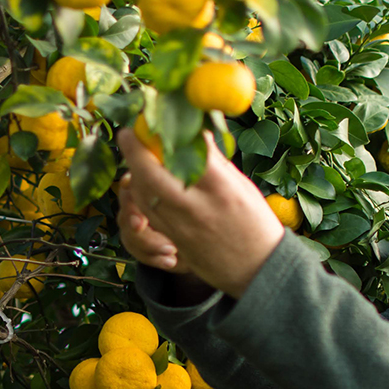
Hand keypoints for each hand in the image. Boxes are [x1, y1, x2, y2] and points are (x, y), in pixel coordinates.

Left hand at [117, 129, 284, 297]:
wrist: (258, 269)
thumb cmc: (255, 223)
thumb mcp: (242, 186)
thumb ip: (215, 162)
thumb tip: (195, 131)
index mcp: (221, 188)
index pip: (184, 151)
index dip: (162, 133)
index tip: (152, 119)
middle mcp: (197, 207)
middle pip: (151, 173)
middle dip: (134, 150)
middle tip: (130, 134)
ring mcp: (182, 227)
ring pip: (143, 194)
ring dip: (135, 171)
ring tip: (138, 157)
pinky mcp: (174, 241)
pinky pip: (148, 213)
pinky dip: (142, 194)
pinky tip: (145, 183)